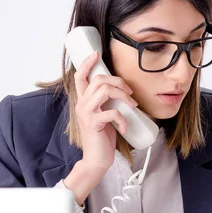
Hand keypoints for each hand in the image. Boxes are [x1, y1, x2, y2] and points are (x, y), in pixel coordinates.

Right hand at [73, 50, 137, 172]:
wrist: (97, 159)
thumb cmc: (103, 136)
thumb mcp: (104, 114)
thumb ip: (106, 102)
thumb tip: (121, 90)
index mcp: (83, 101)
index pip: (79, 77)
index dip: (86, 63)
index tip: (96, 54)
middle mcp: (82, 105)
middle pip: (98, 80)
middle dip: (118, 82)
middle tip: (130, 92)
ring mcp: (87, 114)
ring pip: (104, 91)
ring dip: (123, 96)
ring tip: (132, 105)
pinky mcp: (94, 124)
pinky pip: (112, 113)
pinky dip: (123, 119)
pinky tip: (125, 127)